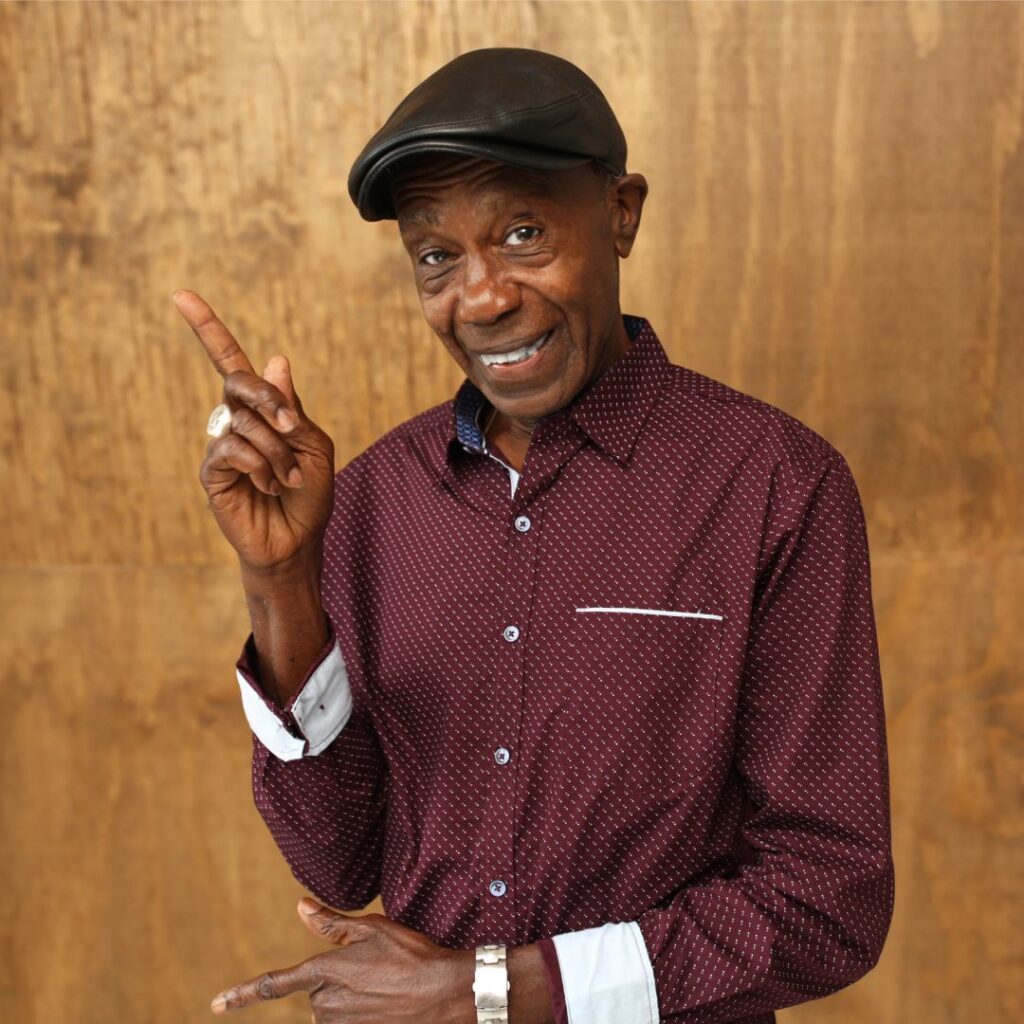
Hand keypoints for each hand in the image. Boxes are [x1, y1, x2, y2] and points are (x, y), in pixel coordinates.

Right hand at [174, 290, 334, 573]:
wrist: (297, 541)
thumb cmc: (310, 494)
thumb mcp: (314, 446)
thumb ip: (293, 407)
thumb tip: (277, 359)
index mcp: (262, 408)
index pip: (230, 361)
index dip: (207, 328)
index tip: (180, 295)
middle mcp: (236, 420)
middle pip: (239, 382)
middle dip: (268, 399)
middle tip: (290, 426)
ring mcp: (221, 444)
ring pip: (245, 423)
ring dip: (278, 452)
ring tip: (288, 479)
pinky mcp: (211, 471)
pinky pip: (232, 449)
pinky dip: (260, 466)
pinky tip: (267, 486)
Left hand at [210, 898, 475, 1022]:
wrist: (445, 994)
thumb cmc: (411, 954)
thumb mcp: (372, 929)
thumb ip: (330, 924)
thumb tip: (299, 907)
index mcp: (324, 972)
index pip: (273, 984)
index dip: (241, 995)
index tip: (215, 1004)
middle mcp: (325, 1004)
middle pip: (316, 993)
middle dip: (336, 982)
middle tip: (375, 971)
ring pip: (331, 1012)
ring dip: (351, 1001)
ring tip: (385, 988)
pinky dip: (362, 1015)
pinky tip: (384, 1006)